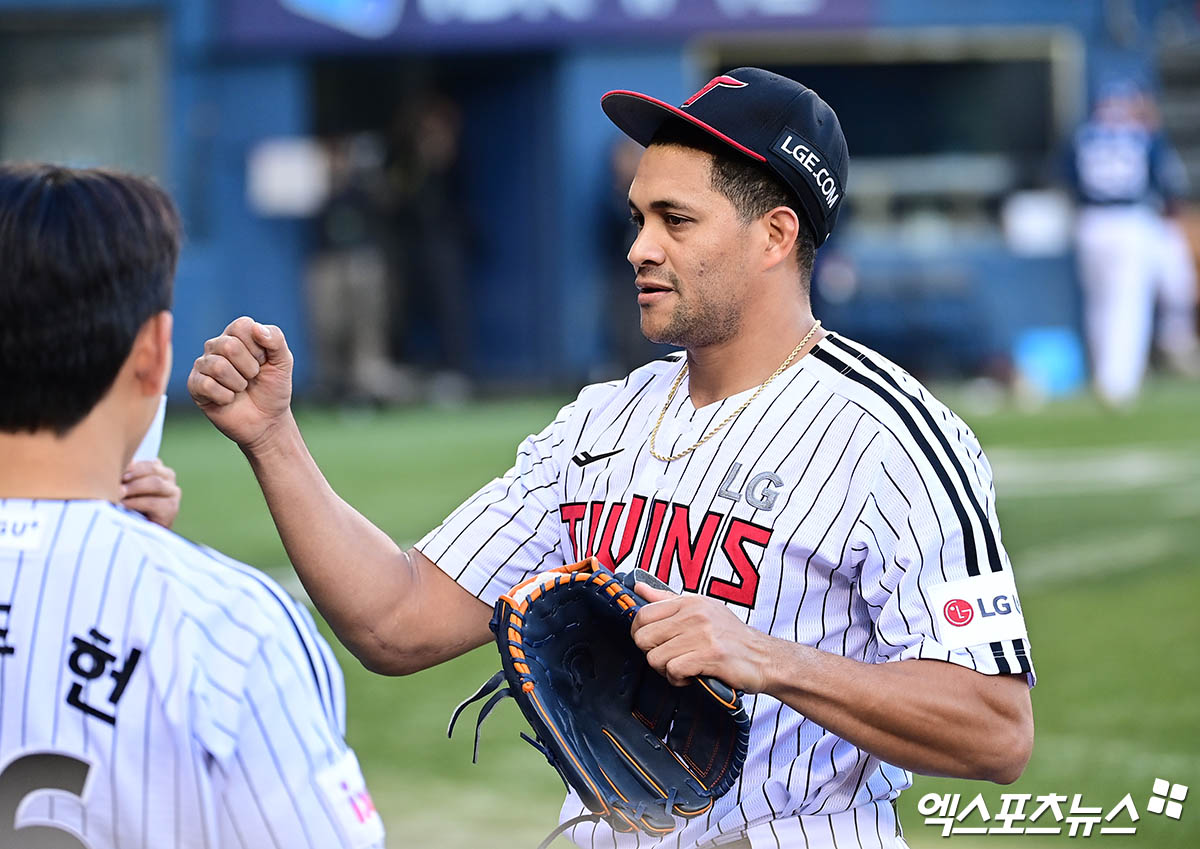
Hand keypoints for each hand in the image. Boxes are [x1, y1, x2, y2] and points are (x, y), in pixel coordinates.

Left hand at [121, 459, 180, 528]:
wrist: (141, 531)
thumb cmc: (131, 506)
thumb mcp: (128, 488)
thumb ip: (128, 476)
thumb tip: (124, 464)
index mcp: (159, 470)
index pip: (149, 462)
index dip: (133, 465)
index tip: (117, 470)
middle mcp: (169, 479)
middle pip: (153, 470)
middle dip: (133, 475)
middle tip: (116, 481)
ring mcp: (173, 494)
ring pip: (155, 483)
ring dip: (134, 488)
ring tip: (118, 493)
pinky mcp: (171, 509)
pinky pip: (153, 502)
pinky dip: (136, 503)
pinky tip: (124, 505)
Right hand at [188, 317, 293, 451]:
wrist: (267, 420)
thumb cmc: (273, 388)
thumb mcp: (283, 362)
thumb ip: (276, 340)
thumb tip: (256, 328)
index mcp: (237, 335)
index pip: (241, 326)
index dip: (258, 348)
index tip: (264, 361)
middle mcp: (216, 346)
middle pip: (228, 346)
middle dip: (250, 368)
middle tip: (253, 377)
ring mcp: (203, 365)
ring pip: (218, 366)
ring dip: (239, 383)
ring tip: (242, 389)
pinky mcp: (195, 385)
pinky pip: (207, 385)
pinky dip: (226, 397)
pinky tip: (229, 399)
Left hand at [631, 583, 770, 692]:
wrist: (764, 657)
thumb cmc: (729, 636)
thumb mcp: (700, 609)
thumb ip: (666, 600)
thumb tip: (638, 589)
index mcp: (689, 602)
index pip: (643, 614)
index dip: (639, 633)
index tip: (651, 643)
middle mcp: (695, 614)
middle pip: (643, 638)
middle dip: (651, 654)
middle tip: (668, 658)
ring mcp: (703, 634)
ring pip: (655, 658)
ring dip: (666, 670)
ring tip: (683, 668)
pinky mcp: (711, 656)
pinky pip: (674, 670)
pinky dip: (679, 680)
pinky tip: (691, 677)